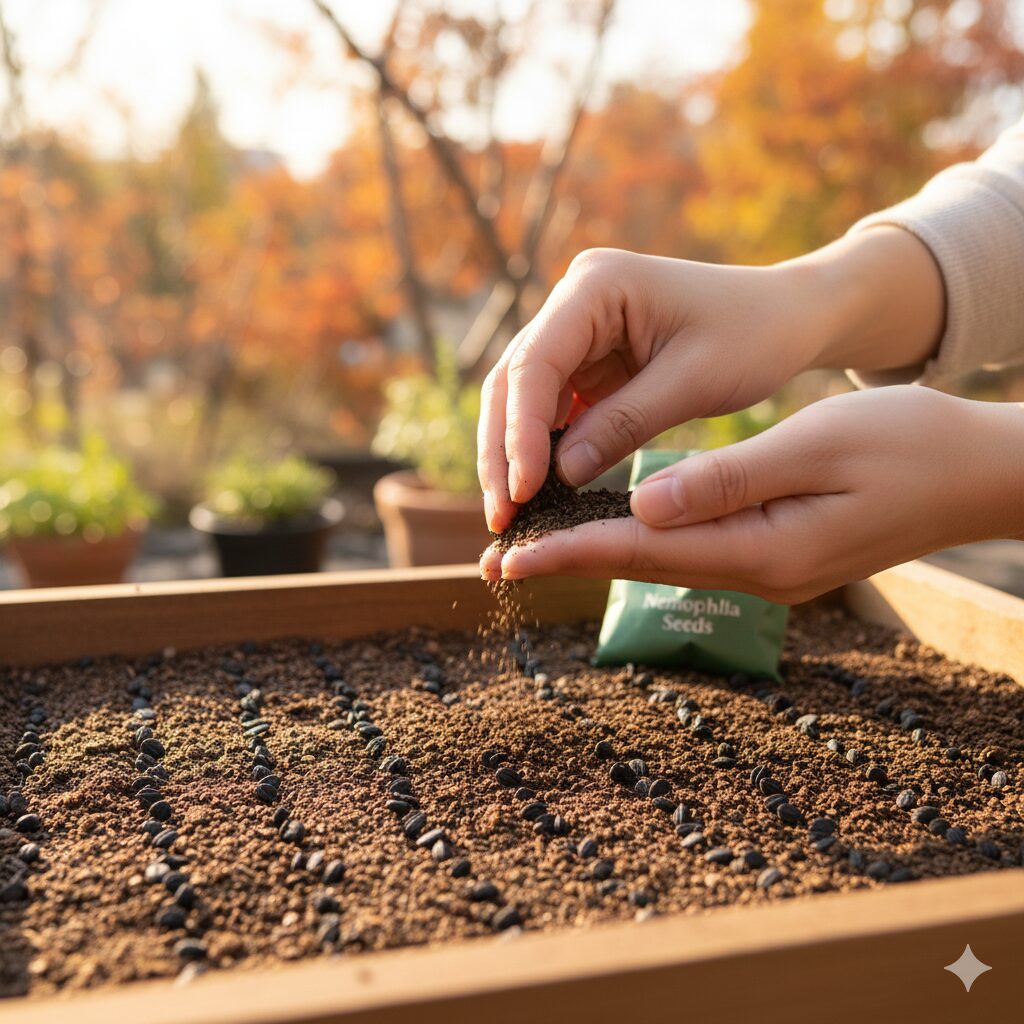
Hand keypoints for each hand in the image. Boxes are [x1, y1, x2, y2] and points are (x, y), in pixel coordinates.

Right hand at [478, 230, 944, 533]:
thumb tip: (559, 476)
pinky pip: (552, 409)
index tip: (523, 490)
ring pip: (522, 399)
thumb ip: (623, 424)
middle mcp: (574, 301)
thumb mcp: (693, 382)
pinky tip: (539, 495)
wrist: (786, 317)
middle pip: (514, 381)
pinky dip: (543, 451)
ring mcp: (577, 330)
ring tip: (510, 515)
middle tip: (500, 516)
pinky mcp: (588, 361)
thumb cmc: (752, 335)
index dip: (521, 431)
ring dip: (514, 456)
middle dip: (503, 451)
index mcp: (596, 286)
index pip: (536, 363)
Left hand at [480, 387, 1023, 602]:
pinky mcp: (773, 549)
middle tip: (496, 562)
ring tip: (533, 546)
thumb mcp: (818, 447)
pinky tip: (612, 523)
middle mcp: (755, 570)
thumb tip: (643, 502)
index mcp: (761, 548)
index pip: (644, 550)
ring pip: (662, 557)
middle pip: (641, 564)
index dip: (570, 550)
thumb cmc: (909, 447)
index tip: (508, 556)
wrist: (976, 474)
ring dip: (596, 549)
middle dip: (567, 559)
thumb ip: (728, 479)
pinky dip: (641, 534)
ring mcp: (766, 566)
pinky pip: (690, 546)